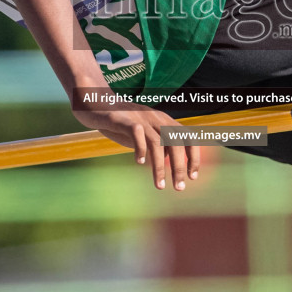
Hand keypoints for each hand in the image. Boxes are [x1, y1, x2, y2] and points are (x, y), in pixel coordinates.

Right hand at [74, 102, 205, 190]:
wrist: (98, 104)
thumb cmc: (123, 123)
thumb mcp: (146, 132)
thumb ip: (159, 143)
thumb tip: (171, 160)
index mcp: (165, 121)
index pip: (188, 137)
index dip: (193, 157)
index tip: (192, 177)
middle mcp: (156, 118)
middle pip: (175, 142)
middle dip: (179, 167)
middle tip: (179, 187)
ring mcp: (141, 117)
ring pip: (157, 143)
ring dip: (160, 167)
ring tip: (159, 185)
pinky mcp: (124, 119)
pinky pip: (137, 133)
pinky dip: (140, 149)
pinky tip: (139, 162)